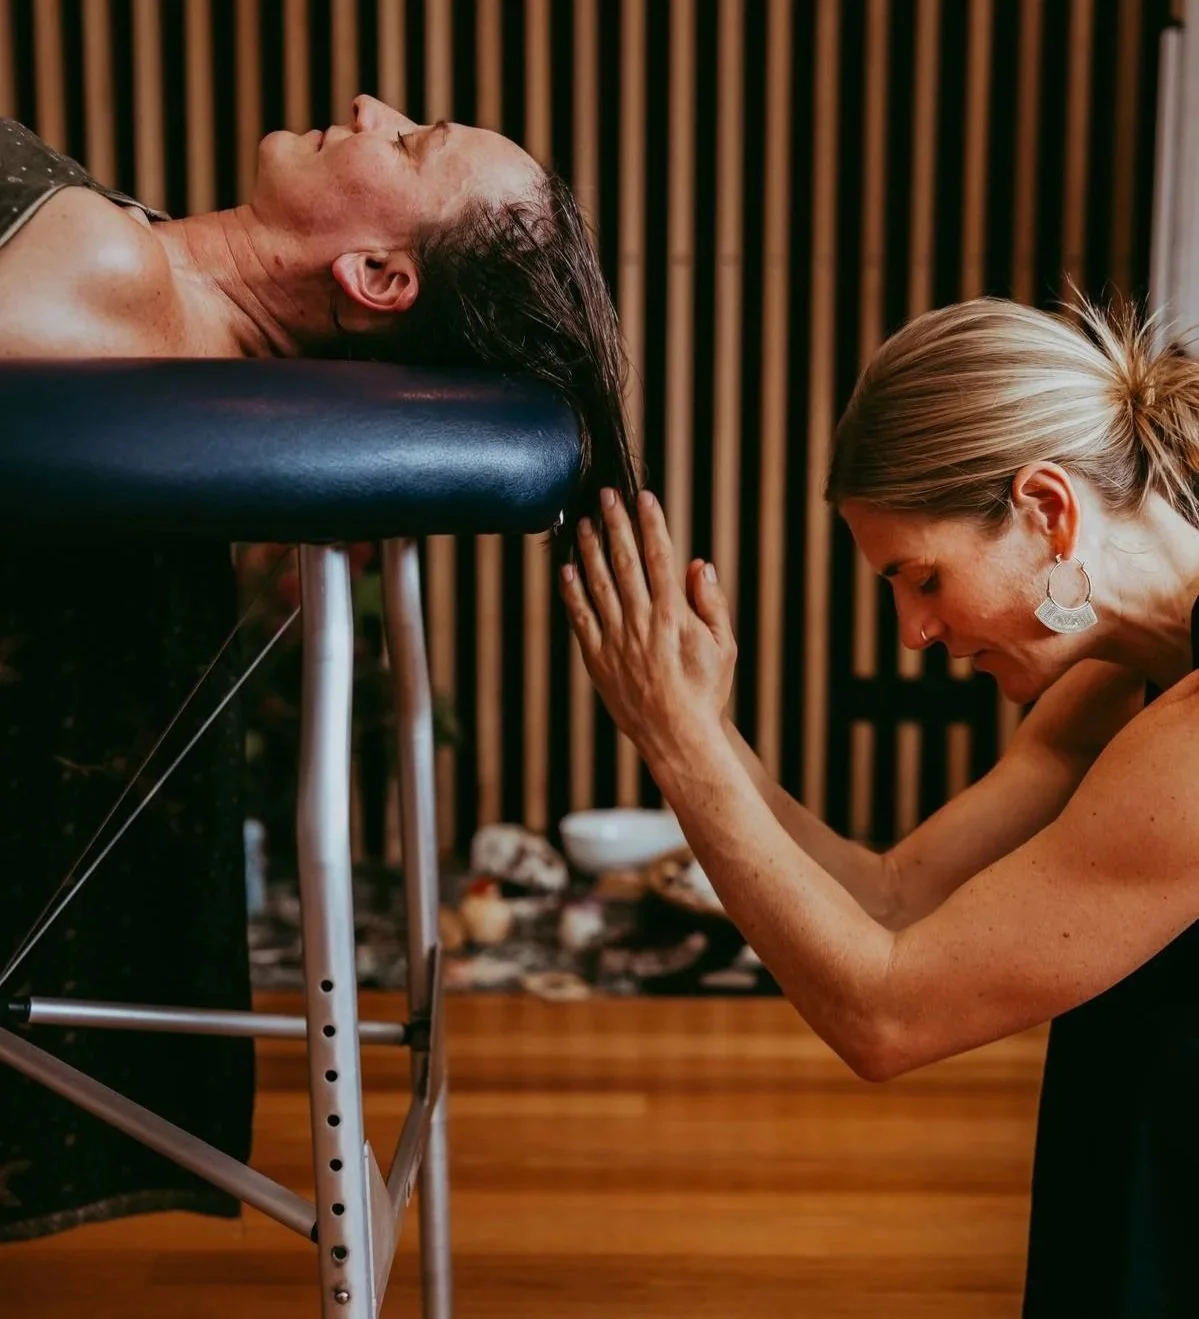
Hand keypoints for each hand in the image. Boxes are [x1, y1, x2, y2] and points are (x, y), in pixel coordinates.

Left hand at [558, 488, 736, 765]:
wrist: (676, 736)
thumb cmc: (704, 691)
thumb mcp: (724, 646)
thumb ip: (711, 603)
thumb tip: (699, 565)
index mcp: (675, 615)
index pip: (660, 557)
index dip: (651, 524)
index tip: (642, 498)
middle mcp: (642, 621)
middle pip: (625, 561)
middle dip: (615, 525)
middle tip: (606, 496)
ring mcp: (617, 640)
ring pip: (598, 584)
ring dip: (589, 550)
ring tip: (583, 524)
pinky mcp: (598, 659)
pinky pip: (581, 619)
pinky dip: (572, 593)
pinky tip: (566, 571)